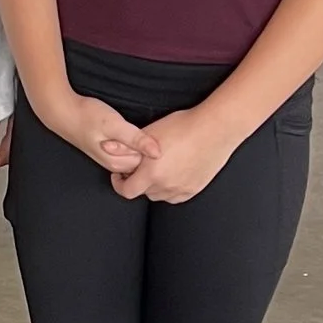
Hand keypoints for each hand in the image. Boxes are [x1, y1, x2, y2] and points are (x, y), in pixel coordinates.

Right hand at [40, 95, 158, 178]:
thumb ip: (136, 139)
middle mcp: (115, 165)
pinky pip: (130, 151)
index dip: (153, 146)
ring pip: (137, 155)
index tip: (153, 132)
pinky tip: (132, 130)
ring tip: (139, 128)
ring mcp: (112, 158)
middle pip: (144, 161)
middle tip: (147, 128)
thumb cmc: (87, 116)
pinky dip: (135, 142)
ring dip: (142, 144)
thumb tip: (158, 152)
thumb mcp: (114, 125)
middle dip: (148, 146)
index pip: (148, 162)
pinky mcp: (110, 150)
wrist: (63, 111)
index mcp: (117, 163)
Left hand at [112, 104, 238, 204]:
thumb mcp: (149, 133)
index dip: (119, 183)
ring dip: (154, 186)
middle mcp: (166, 185)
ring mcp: (182, 189)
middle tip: (139, 167)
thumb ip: (126, 145)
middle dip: (137, 181)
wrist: (215, 129)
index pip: (127, 191)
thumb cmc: (183, 126)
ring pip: (160, 195)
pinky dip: (170, 189)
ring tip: (156, 169)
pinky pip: (176, 196)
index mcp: (152, 173)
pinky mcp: (195, 188)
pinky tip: (171, 174)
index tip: (120, 174)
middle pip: (143, 192)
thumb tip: (106, 147)